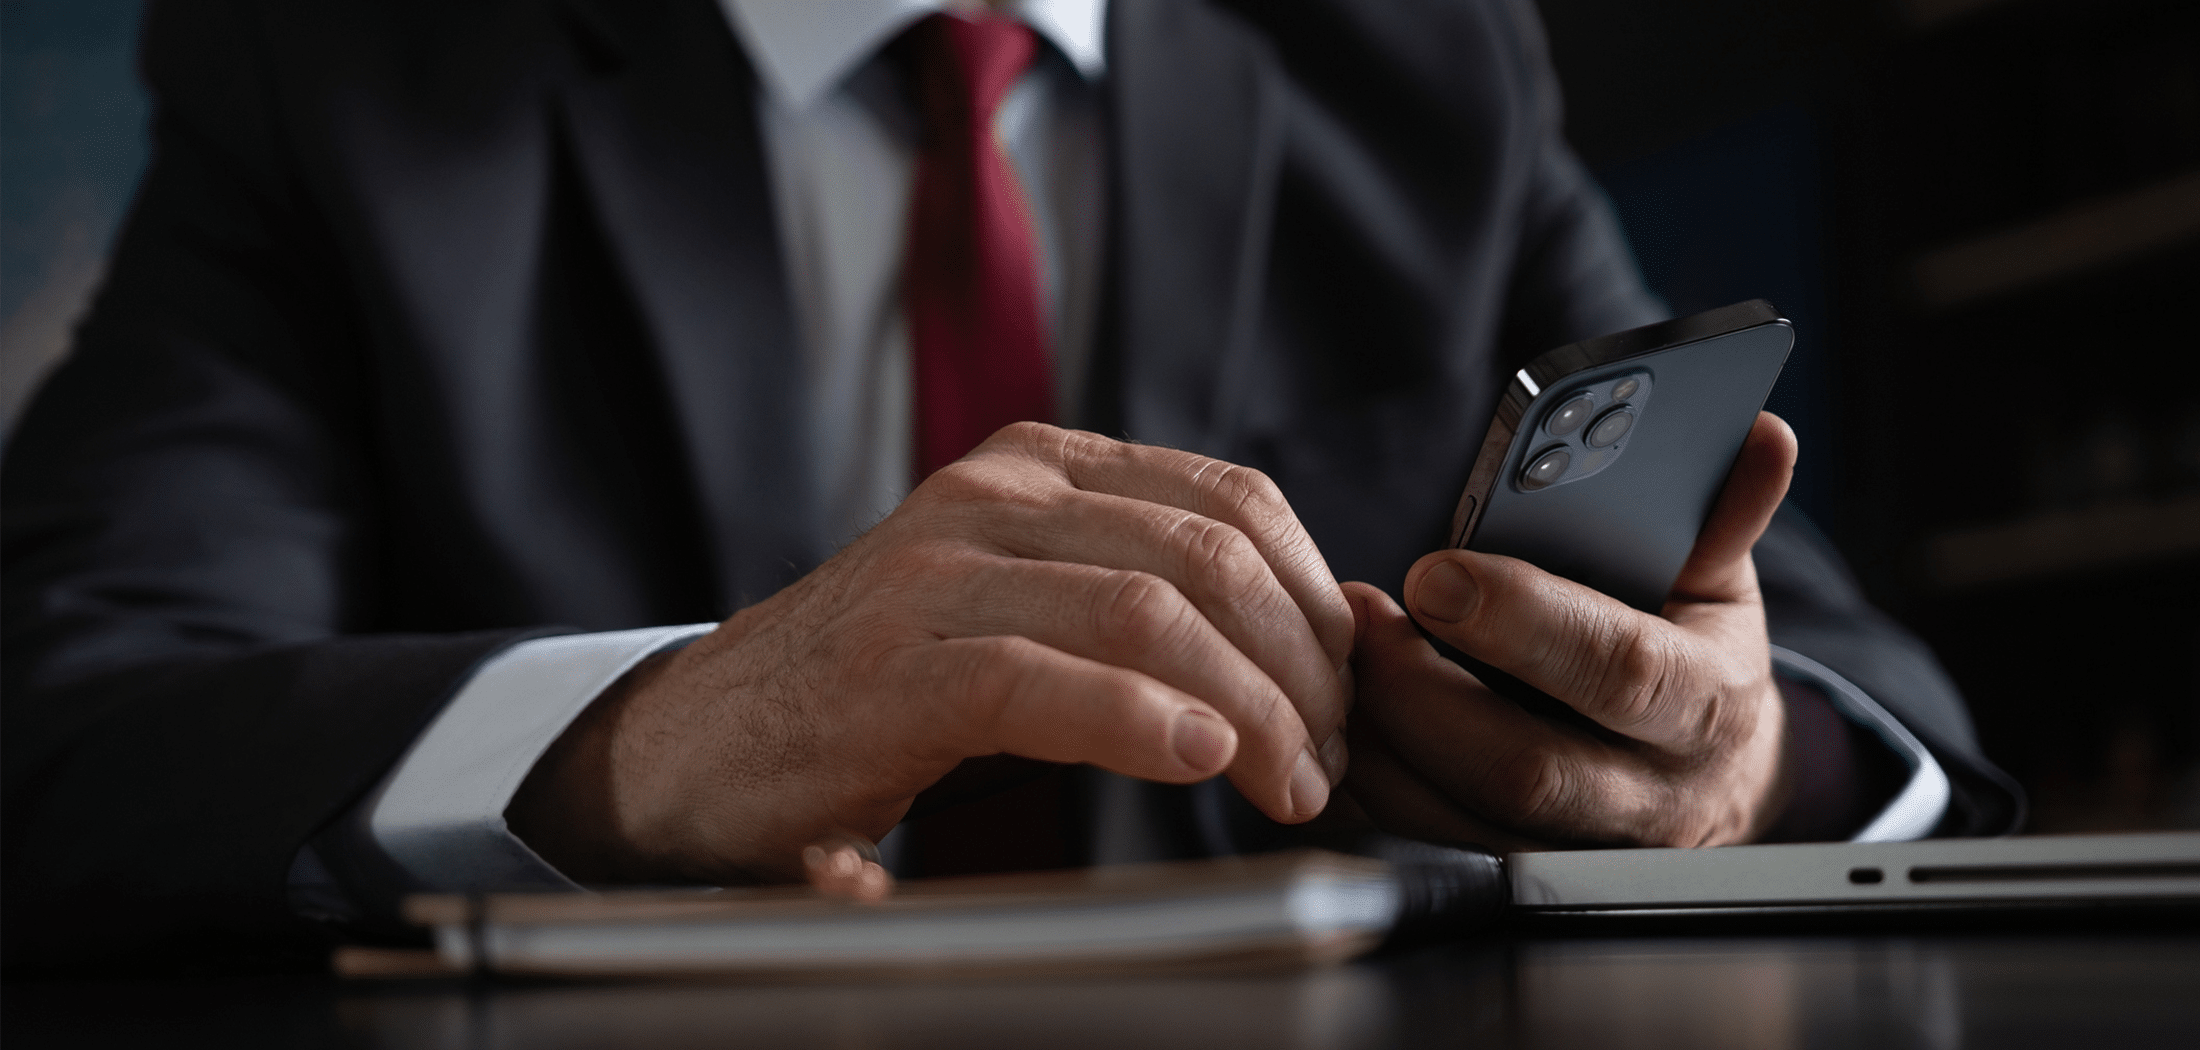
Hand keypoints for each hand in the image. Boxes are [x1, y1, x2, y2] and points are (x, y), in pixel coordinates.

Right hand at [507, 423, 1353, 883]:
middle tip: (1333, 760)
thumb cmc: (885, 694)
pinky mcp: (895, 666)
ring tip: (1292, 784)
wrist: (703, 746)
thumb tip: (1305, 649)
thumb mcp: (1026, 615)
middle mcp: (991, 492)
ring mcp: (937, 570)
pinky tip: (1199, 758)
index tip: (1350, 690)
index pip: (1231, 499)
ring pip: (1147, 609)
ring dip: (1251, 706)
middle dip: (1300, 667)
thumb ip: (1139, 608)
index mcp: (1036, 467)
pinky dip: (1139, 720)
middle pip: (1208, 554)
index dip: (1314, 598)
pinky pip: (1044, 677)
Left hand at [1341, 412, 1799, 849]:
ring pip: (1460, 815)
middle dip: (1423, 690)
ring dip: (1381, 736)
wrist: (1716, 783)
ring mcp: (1580, 847)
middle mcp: (1647, 792)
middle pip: (1523, 766)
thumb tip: (1760, 436)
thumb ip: (1723, 515)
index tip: (1437, 573)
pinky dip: (1372, 778)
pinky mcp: (1519, 870)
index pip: (1622, 672)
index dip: (1526, 622)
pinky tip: (1344, 713)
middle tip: (1359, 614)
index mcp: (1705, 703)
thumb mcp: (1719, 587)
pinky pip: (1426, 837)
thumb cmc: (1698, 660)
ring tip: (1339, 655)